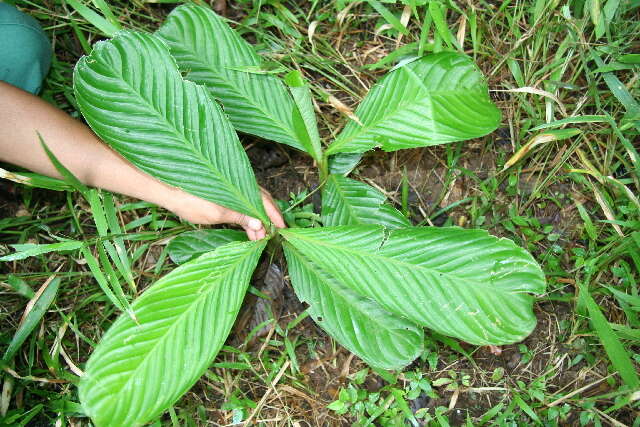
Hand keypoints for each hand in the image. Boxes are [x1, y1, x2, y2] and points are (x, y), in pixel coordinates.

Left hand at [166, 186, 285, 239]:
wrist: (167, 191)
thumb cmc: (190, 202)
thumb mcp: (217, 213)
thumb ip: (239, 217)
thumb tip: (259, 224)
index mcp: (240, 187)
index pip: (265, 201)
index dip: (275, 216)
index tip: (282, 229)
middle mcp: (239, 184)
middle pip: (261, 201)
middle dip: (267, 220)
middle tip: (269, 238)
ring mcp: (231, 187)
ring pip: (251, 203)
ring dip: (256, 220)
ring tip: (257, 238)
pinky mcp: (224, 192)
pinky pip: (241, 203)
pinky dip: (246, 216)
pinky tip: (247, 228)